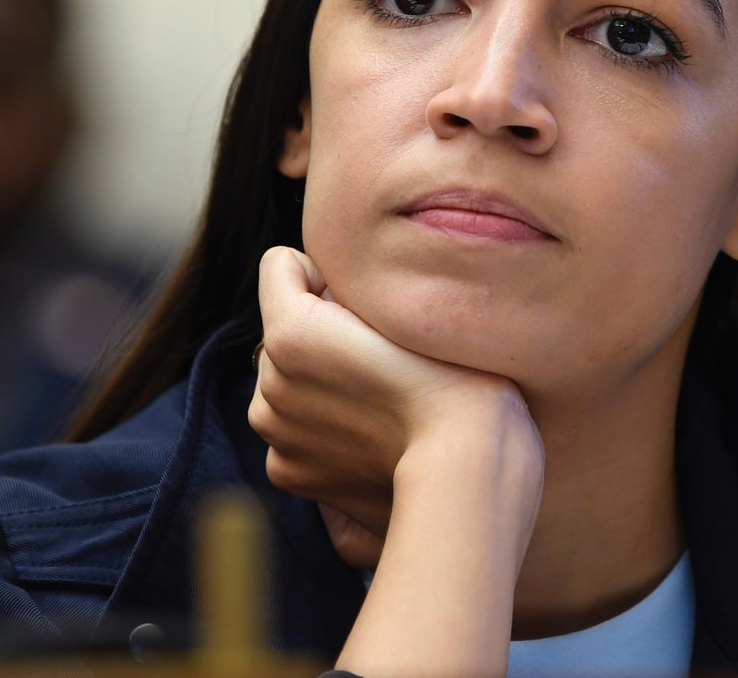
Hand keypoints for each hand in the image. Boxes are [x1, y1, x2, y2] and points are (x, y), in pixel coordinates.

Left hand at [249, 246, 539, 564]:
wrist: (469, 470)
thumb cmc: (456, 381)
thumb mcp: (407, 305)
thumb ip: (348, 286)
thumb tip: (328, 291)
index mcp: (289, 332)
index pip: (280, 265)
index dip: (327, 277)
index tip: (367, 307)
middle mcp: (268, 383)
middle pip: (286, 328)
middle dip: (323, 335)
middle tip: (385, 361)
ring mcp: (276, 433)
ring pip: (290, 380)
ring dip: (323, 382)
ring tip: (383, 400)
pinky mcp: (289, 471)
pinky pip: (298, 427)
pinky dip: (327, 428)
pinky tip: (372, 436)